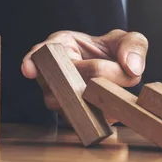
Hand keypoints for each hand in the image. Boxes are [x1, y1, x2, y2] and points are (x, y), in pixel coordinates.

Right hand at [22, 30, 148, 111]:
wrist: (114, 75)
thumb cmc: (113, 52)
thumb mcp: (126, 40)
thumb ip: (132, 46)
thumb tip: (132, 67)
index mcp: (59, 46)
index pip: (40, 54)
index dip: (32, 61)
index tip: (28, 69)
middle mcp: (52, 74)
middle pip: (62, 82)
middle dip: (96, 77)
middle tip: (126, 75)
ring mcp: (58, 97)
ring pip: (69, 105)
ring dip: (99, 101)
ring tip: (119, 95)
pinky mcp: (70, 116)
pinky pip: (80, 121)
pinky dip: (100, 117)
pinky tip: (114, 112)